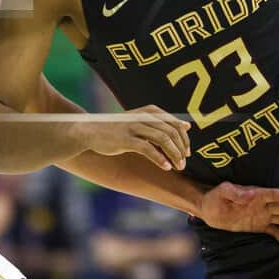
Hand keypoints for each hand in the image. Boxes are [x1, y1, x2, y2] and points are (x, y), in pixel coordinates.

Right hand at [75, 105, 190, 170]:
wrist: (91, 131)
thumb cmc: (118, 128)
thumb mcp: (141, 121)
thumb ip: (162, 123)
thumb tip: (186, 126)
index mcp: (149, 111)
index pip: (175, 124)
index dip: (184, 139)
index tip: (187, 152)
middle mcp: (143, 116)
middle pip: (171, 132)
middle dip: (181, 149)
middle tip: (184, 163)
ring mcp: (134, 127)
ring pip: (163, 139)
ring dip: (174, 155)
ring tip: (178, 167)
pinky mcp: (126, 139)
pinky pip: (148, 149)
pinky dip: (160, 159)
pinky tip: (166, 167)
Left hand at [199, 182, 278, 247]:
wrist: (208, 208)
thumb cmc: (215, 196)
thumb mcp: (223, 191)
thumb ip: (236, 192)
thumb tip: (251, 194)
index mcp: (256, 194)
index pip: (275, 195)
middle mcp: (261, 204)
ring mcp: (261, 215)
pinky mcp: (257, 225)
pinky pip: (272, 231)